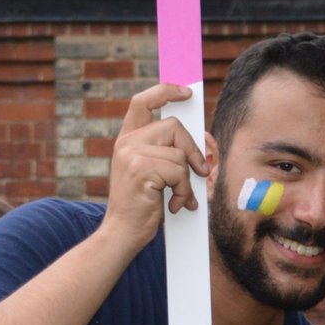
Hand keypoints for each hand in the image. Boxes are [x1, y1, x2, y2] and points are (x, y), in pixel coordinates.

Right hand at [98, 84, 208, 250]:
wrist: (122, 233)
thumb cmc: (142, 206)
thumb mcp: (151, 173)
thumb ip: (166, 152)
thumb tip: (203, 141)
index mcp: (127, 140)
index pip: (142, 101)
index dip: (165, 91)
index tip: (186, 91)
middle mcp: (126, 143)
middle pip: (173, 126)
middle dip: (193, 149)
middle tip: (201, 171)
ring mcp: (132, 155)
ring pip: (180, 153)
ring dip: (187, 180)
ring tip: (179, 197)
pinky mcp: (142, 170)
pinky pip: (180, 171)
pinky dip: (184, 192)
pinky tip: (174, 205)